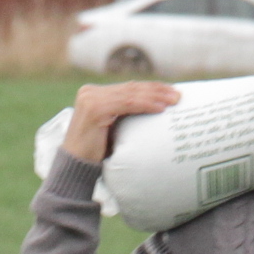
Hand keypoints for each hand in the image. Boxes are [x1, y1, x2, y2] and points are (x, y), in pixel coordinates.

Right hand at [60, 80, 180, 163]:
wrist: (75, 166)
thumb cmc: (95, 151)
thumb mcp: (111, 127)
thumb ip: (123, 114)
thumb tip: (154, 108)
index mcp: (94, 93)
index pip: (128, 88)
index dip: (151, 88)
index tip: (171, 92)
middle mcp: (90, 92)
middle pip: (131, 88)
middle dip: (157, 90)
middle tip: (178, 95)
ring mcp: (91, 98)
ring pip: (131, 94)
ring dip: (155, 97)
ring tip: (173, 101)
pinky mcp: (95, 108)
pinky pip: (127, 104)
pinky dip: (145, 105)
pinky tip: (159, 108)